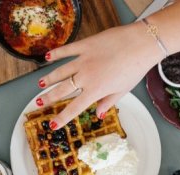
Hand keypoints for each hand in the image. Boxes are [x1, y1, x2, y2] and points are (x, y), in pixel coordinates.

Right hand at [37, 22, 162, 128]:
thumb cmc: (135, 68)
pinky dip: (56, 54)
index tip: (52, 125)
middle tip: (39, 102)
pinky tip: (47, 57)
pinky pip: (67, 51)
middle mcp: (86, 77)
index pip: (74, 108)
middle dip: (49, 98)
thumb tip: (99, 114)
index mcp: (95, 90)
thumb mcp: (123, 90)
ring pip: (61, 71)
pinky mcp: (85, 45)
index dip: (62, 118)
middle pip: (62, 90)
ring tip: (40, 84)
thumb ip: (108, 102)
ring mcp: (83, 60)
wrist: (140, 44)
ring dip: (49, 78)